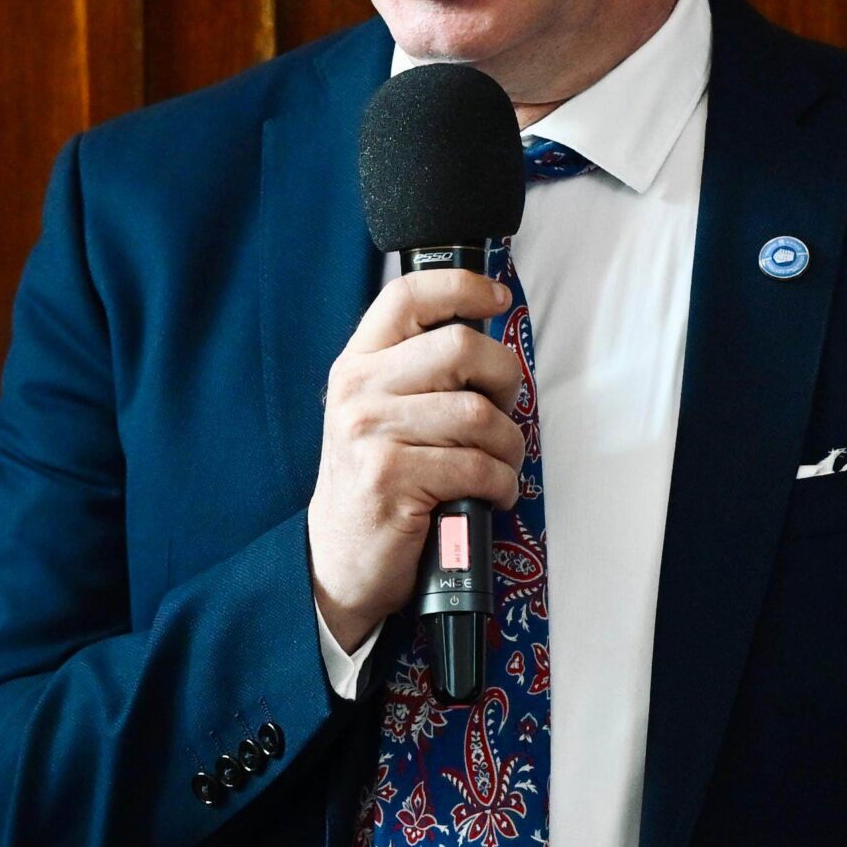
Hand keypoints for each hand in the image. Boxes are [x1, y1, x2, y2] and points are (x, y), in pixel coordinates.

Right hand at [307, 267, 522, 653]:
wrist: (338, 561)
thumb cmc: (378, 485)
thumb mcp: (380, 415)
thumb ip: (418, 374)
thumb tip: (488, 342)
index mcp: (358, 364)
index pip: (408, 297)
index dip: (460, 286)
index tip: (496, 297)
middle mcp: (358, 390)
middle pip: (461, 348)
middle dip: (505, 380)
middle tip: (504, 410)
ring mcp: (370, 433)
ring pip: (478, 414)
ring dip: (508, 447)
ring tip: (498, 467)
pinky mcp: (390, 477)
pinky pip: (477, 466)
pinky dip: (500, 485)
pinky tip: (490, 495)